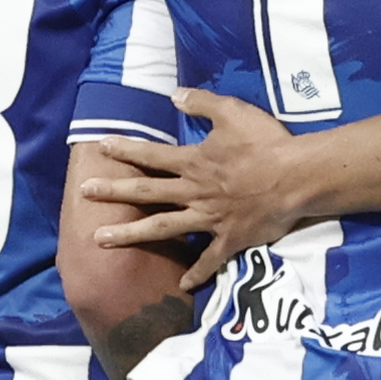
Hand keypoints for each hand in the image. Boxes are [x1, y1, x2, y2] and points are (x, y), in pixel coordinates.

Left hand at [79, 87, 304, 291]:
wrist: (296, 178)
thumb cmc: (266, 143)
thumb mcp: (233, 112)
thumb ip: (202, 103)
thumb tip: (174, 94)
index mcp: (194, 162)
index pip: (152, 156)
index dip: (125, 150)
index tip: (101, 147)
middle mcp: (194, 192)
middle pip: (146, 192)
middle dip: (113, 192)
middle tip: (84, 193)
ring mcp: (209, 219)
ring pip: (163, 228)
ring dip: (131, 235)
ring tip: (101, 241)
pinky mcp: (229, 239)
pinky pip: (208, 260)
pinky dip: (196, 273)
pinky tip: (181, 284)